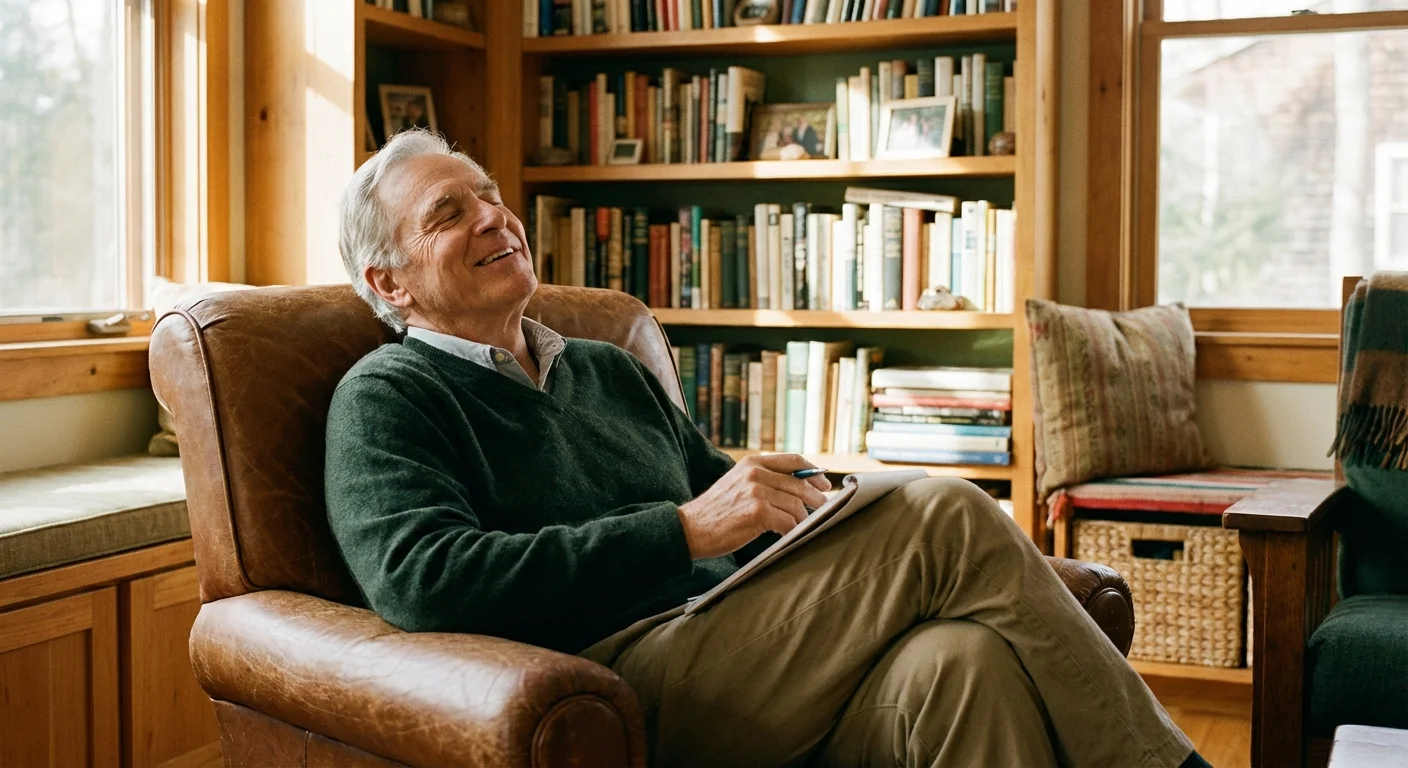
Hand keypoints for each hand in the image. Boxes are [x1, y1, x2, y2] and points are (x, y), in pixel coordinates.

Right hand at [676, 454, 831, 559]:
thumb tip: (795, 487)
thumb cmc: (716, 510)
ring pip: (796, 504)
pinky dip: (793, 530)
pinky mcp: (757, 512)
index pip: (793, 461)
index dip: (813, 472)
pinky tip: (790, 534)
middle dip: (816, 497)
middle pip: (799, 484)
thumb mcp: (737, 483)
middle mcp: (755, 473)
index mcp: (752, 463)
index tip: (823, 483)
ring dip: (804, 518)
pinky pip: (788, 521)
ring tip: (805, 524)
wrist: (690, 528)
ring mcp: (756, 492)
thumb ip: (763, 479)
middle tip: (824, 506)